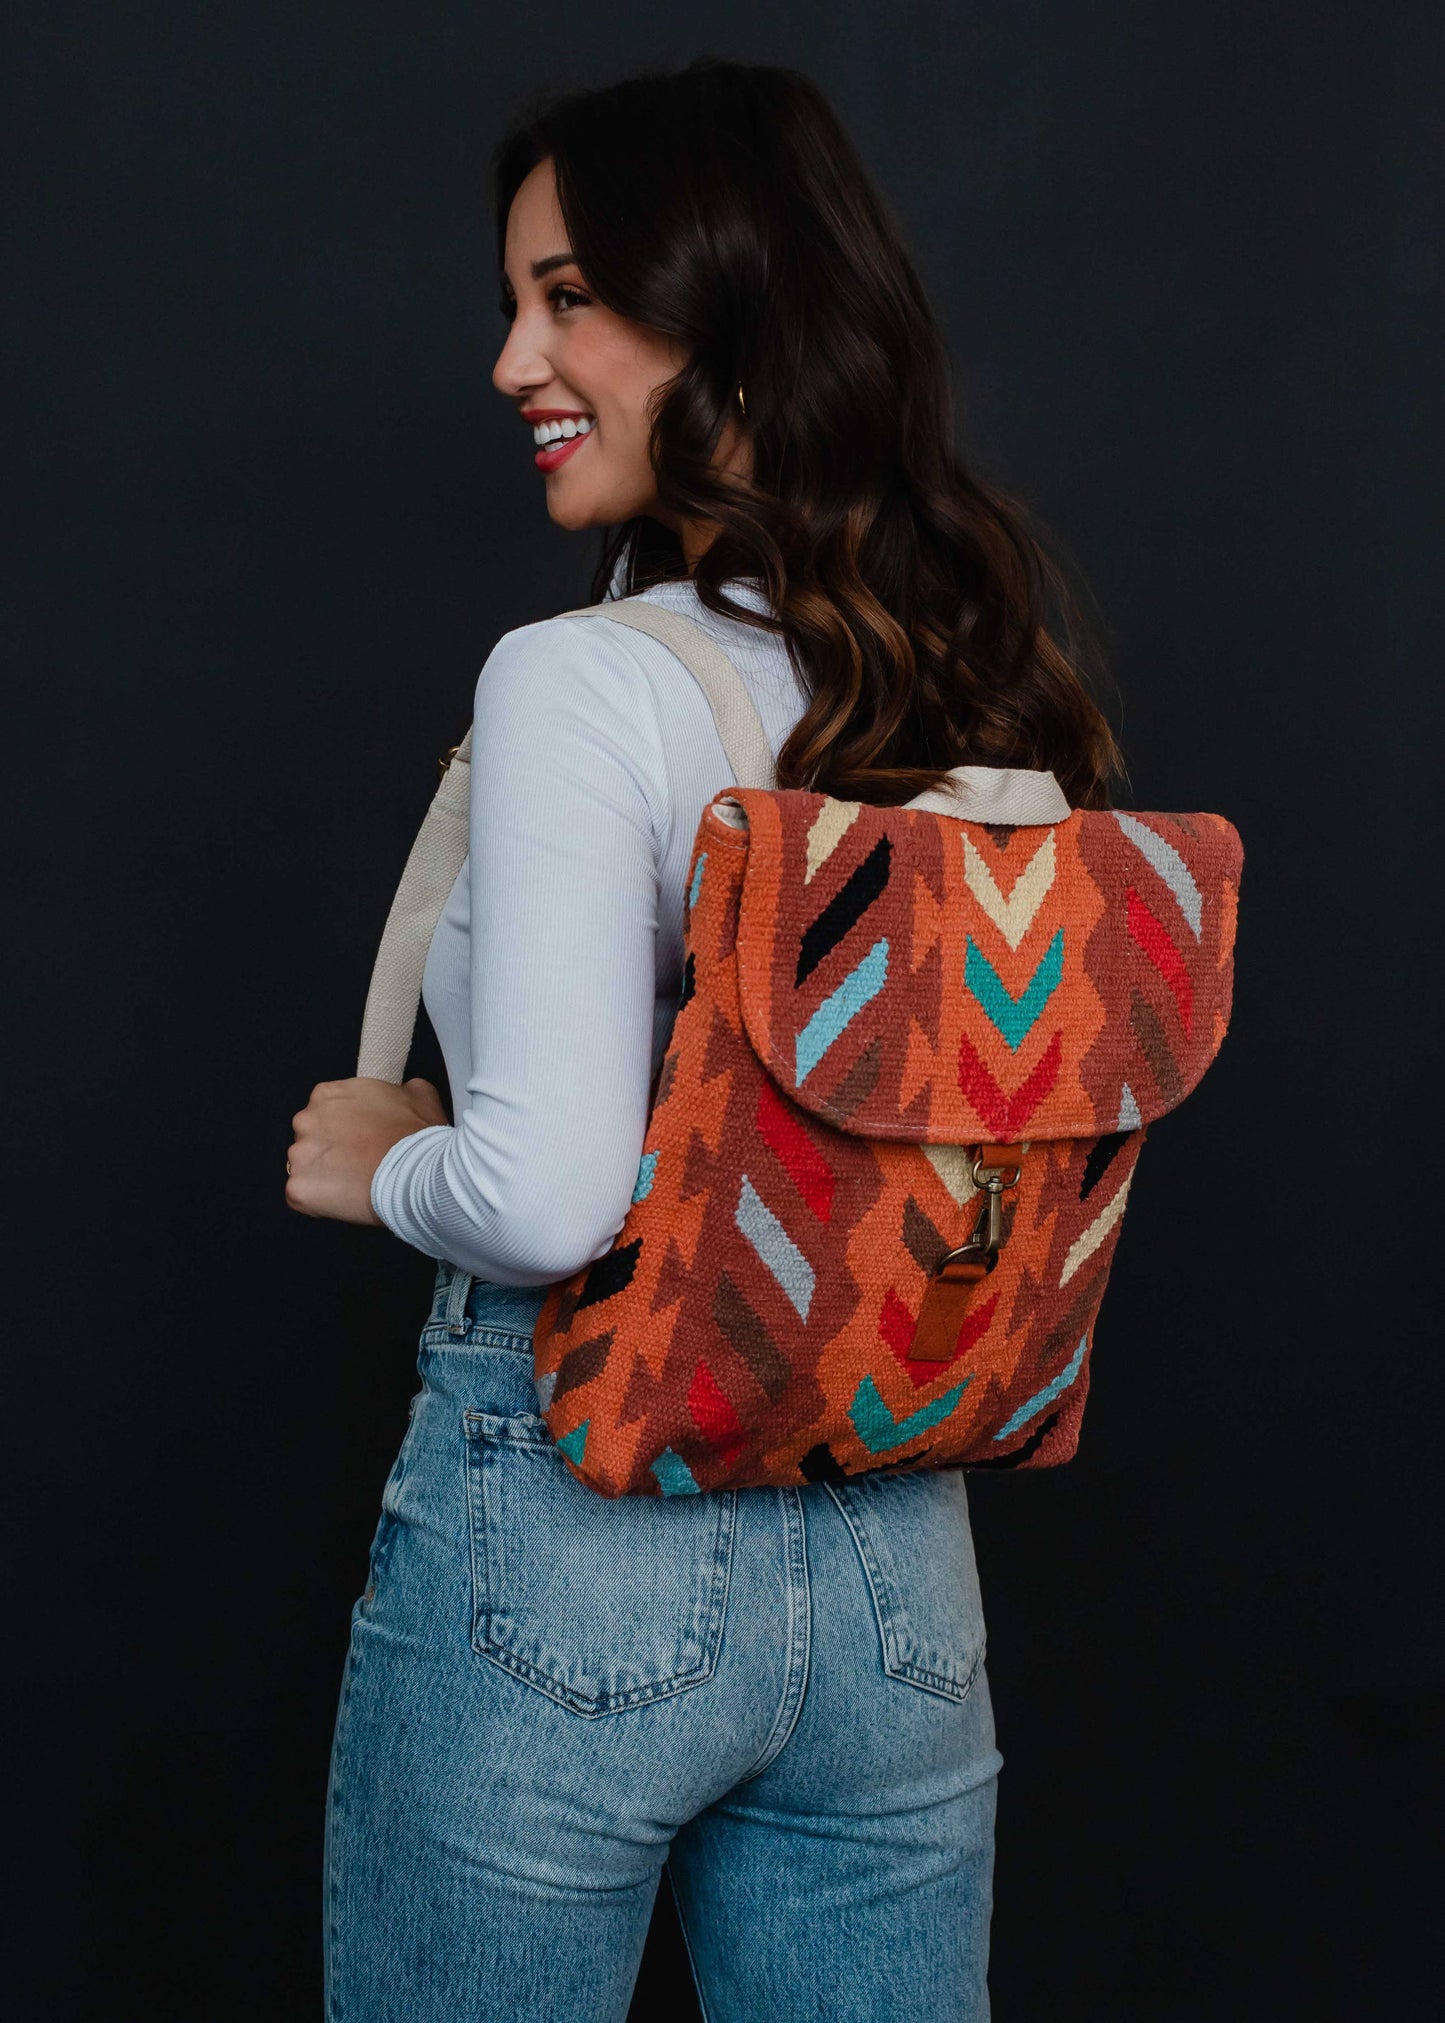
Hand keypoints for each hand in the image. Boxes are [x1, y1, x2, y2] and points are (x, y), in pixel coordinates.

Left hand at [285, 1076, 448, 1223]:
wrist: (417, 1172)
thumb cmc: (417, 1134)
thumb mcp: (419, 1094)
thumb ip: (399, 1090)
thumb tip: (401, 1093)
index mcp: (327, 1095)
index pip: (324, 1112)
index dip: (343, 1130)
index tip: (360, 1141)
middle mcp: (305, 1121)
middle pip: (309, 1139)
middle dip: (328, 1151)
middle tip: (357, 1164)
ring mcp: (299, 1156)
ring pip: (304, 1169)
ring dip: (323, 1177)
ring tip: (353, 1186)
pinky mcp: (297, 1189)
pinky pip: (301, 1197)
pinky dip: (318, 1202)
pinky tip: (344, 1201)